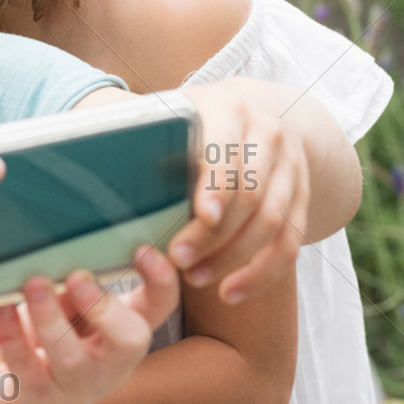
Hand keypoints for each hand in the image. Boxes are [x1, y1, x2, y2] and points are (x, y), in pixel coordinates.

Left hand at [0, 245, 178, 403]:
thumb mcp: (68, 317)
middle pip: (128, 342)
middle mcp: (106, 370)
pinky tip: (2, 308)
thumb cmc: (50, 348)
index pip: (159, 308)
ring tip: (33, 284)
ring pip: (69, 359)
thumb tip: (66, 258)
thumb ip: (72, 291)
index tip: (141, 248)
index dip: (162, 280)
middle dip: (104, 307)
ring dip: (51, 317)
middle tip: (77, 276)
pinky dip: (11, 334)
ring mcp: (70, 393)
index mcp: (122, 337)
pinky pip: (21, 369)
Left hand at [168, 77, 328, 303]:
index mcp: (234, 110)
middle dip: (215, 234)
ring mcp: (292, 170)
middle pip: (251, 194)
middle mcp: (270, 137)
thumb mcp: (181, 114)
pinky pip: (290, 243)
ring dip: (234, 258)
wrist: (265, 113)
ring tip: (195, 278)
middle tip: (178, 260)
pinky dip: (263, 274)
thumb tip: (99, 159)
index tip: (202, 215)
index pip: (228, 151)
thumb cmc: (205, 121)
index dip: (217, 185)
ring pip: (272, 223)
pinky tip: (232, 292)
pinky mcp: (303, 200)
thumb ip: (153, 134)